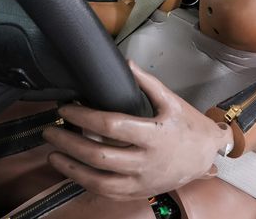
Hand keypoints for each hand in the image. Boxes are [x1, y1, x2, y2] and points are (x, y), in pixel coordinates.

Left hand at [42, 61, 232, 200]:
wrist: (205, 156)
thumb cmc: (189, 126)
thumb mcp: (172, 100)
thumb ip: (147, 82)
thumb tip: (125, 63)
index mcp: (154, 134)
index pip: (111, 125)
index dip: (84, 117)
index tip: (67, 109)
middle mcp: (147, 161)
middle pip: (99, 155)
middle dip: (69, 144)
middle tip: (50, 131)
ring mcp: (142, 181)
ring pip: (99, 181)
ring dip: (71, 168)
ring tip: (53, 155)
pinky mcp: (138, 192)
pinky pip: (107, 192)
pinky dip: (86, 183)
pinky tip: (72, 171)